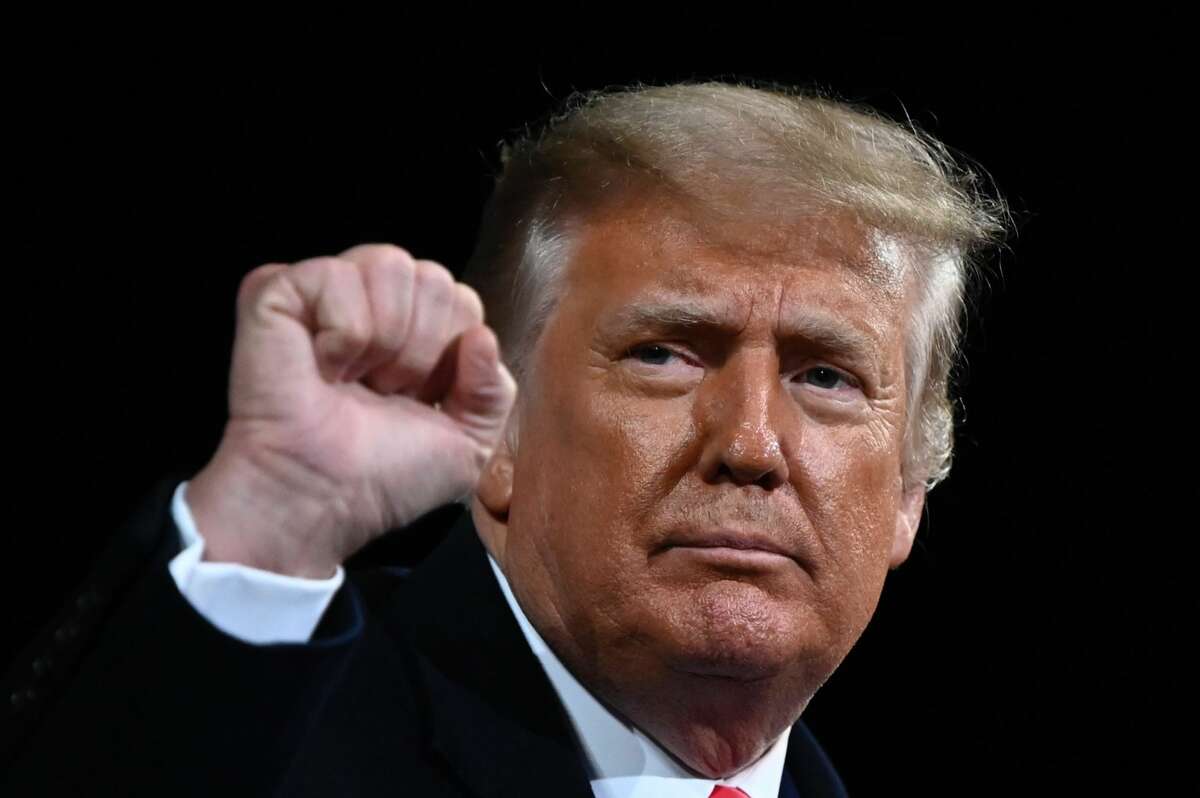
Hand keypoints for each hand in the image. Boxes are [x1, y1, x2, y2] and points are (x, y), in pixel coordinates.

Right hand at [187, 244, 515, 576]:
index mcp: (413, 330)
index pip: (462, 299)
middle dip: (421, 348)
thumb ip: (493, 392)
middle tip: (383, 391)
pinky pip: (336, 275)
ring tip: (354, 379)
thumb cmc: (385, 477)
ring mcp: (322, 292)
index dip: (451, 353)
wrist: (323, 499)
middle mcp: (370, 303)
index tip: (417, 399)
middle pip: (434, 278)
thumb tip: (481, 336)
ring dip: (384, 338)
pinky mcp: (276, 291)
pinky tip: (321, 366)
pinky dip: (341, 330)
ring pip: (390, 264)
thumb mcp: (467, 446)